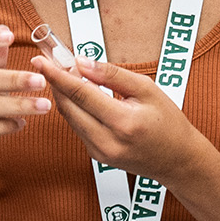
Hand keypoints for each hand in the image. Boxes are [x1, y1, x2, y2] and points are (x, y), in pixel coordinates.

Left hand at [34, 55, 208, 185]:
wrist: (178, 160)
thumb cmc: (168, 122)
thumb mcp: (146, 89)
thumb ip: (112, 75)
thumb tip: (82, 63)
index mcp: (122, 123)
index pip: (80, 94)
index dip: (57, 75)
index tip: (41, 60)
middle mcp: (107, 142)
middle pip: (68, 108)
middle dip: (55, 83)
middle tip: (48, 62)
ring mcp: (100, 153)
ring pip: (70, 118)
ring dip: (63, 95)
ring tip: (62, 73)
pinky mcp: (97, 156)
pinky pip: (78, 128)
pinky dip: (75, 109)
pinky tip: (78, 94)